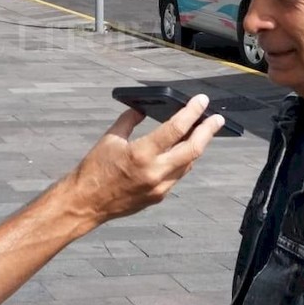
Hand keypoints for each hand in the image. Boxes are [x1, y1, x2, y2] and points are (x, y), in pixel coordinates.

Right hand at [65, 94, 222, 226]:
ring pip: (189, 163)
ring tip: (202, 131)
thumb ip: (130, 120)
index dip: (192, 112)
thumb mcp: (110, 138)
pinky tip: (183, 151)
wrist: (87, 203)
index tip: (202, 101)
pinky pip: (178, 175)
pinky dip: (183, 160)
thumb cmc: (95, 169)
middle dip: (208, 131)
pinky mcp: (159, 196)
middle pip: (193, 149)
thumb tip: (143, 107)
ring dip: (197, 146)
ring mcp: (159, 187)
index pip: (175, 129)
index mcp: (141, 154)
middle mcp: (155, 172)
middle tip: (217, 119)